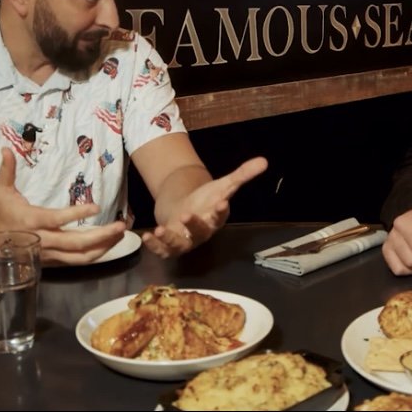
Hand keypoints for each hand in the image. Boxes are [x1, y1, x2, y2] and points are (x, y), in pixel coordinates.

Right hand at [0, 148, 124, 264]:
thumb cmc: (3, 214)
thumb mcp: (2, 191)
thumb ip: (7, 171)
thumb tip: (7, 149)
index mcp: (32, 221)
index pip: (57, 219)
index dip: (77, 214)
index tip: (97, 207)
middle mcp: (44, 240)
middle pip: (75, 243)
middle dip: (101, 236)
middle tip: (121, 226)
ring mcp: (50, 254)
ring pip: (80, 257)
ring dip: (104, 247)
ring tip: (122, 235)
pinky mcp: (55, 261)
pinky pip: (78, 261)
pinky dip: (96, 255)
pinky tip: (110, 244)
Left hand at [142, 156, 267, 257]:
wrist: (185, 210)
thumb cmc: (206, 200)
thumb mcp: (222, 185)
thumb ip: (242, 175)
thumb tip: (264, 161)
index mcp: (215, 218)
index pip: (220, 215)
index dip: (221, 211)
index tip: (221, 203)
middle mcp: (201, 233)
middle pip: (200, 232)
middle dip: (194, 225)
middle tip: (187, 215)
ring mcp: (185, 241)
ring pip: (180, 244)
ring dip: (170, 239)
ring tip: (159, 230)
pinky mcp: (169, 246)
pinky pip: (163, 250)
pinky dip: (154, 246)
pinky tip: (146, 235)